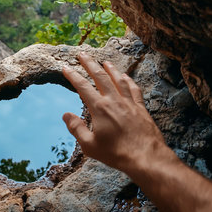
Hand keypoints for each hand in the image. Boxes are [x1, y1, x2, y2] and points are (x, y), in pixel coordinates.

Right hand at [62, 52, 172, 173]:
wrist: (146, 157)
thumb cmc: (116, 153)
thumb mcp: (89, 145)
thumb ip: (76, 128)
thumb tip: (65, 115)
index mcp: (99, 108)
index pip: (82, 86)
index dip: (73, 75)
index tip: (65, 67)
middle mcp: (114, 100)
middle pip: (100, 76)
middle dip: (90, 64)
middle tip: (82, 54)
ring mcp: (129, 102)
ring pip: (118, 79)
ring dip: (110, 68)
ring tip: (104, 61)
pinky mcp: (140, 107)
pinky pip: (133, 89)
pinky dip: (128, 80)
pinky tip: (125, 77)